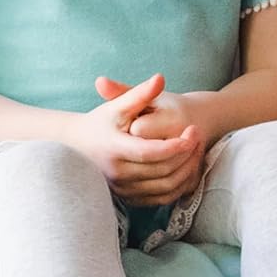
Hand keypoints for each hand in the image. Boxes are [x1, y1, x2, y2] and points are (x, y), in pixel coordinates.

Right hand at [63, 73, 203, 206]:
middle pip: (162, 170)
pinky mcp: (129, 199)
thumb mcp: (118, 105)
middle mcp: (117, 173)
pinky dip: (180, 185)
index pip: (150, 152)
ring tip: (196, 150)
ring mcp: (123, 189)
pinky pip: (162, 198)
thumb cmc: (101, 122)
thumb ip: (139, 93)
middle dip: (186, 155)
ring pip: (166, 186)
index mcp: (114, 148)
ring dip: (187, 170)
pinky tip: (186, 167)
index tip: (193, 131)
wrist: (77, 146)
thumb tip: (160, 78)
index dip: (175, 144)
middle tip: (199, 137)